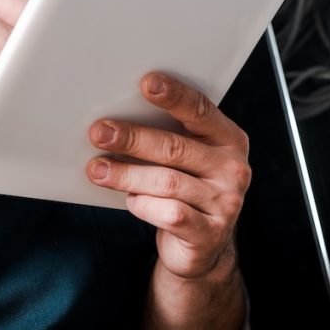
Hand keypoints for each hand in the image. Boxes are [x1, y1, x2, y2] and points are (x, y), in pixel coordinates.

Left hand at [87, 72, 251, 279]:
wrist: (203, 247)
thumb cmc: (186, 191)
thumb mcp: (185, 160)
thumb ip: (167, 137)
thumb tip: (116, 118)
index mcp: (229, 139)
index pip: (200, 110)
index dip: (173, 95)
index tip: (146, 83)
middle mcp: (233, 168)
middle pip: (176, 147)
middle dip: (133, 138)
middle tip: (99, 132)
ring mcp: (225, 202)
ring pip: (167, 182)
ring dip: (126, 174)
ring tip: (97, 169)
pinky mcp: (210, 233)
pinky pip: (170, 214)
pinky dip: (144, 205)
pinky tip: (131, 201)